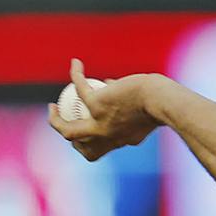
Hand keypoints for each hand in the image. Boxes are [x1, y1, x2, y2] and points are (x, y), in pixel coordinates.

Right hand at [48, 58, 163, 160]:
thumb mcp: (149, 113)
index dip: (84, 144)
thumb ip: (135, 108)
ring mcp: (100, 123)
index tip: (83, 130)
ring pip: (68, 130)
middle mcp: (108, 137)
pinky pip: (80, 88)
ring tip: (53, 105)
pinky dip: (76, 75)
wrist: (161, 99)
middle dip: (65, 136)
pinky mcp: (97, 104)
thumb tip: (116, 90)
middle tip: (60, 118)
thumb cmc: (161, 104)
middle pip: (78, 145)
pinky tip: (76, 65)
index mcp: (120, 141)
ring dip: (54, 120)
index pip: (96, 150)